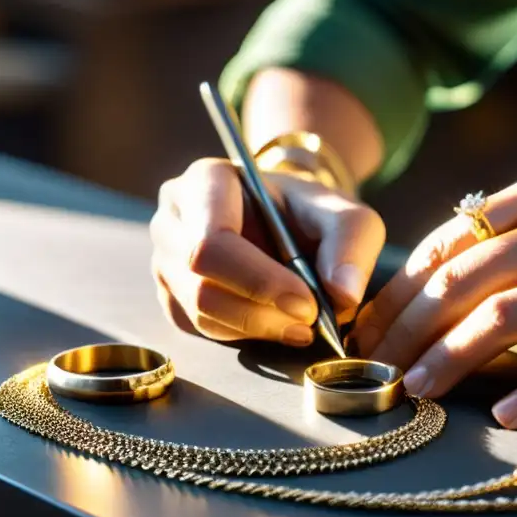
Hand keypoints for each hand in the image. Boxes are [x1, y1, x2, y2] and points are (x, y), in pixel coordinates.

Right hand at [150, 158, 384, 344]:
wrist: (290, 222)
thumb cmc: (313, 212)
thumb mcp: (348, 216)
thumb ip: (351, 246)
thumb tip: (343, 295)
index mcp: (206, 181)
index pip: (213, 242)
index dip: (259, 281)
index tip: (307, 304)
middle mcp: (174, 219)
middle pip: (201, 284)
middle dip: (261, 313)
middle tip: (309, 322)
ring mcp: (165, 260)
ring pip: (199, 313)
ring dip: (257, 328)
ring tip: (302, 326)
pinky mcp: (173, 296)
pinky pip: (199, 329)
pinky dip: (244, 335)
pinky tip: (278, 324)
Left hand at [351, 166, 516, 427]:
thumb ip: (514, 231)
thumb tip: (435, 273)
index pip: (449, 242)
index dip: (399, 290)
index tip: (369, 329)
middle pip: (464, 279)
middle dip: (407, 328)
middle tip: (373, 368)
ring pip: (506, 317)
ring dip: (450, 358)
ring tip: (415, 390)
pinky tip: (503, 418)